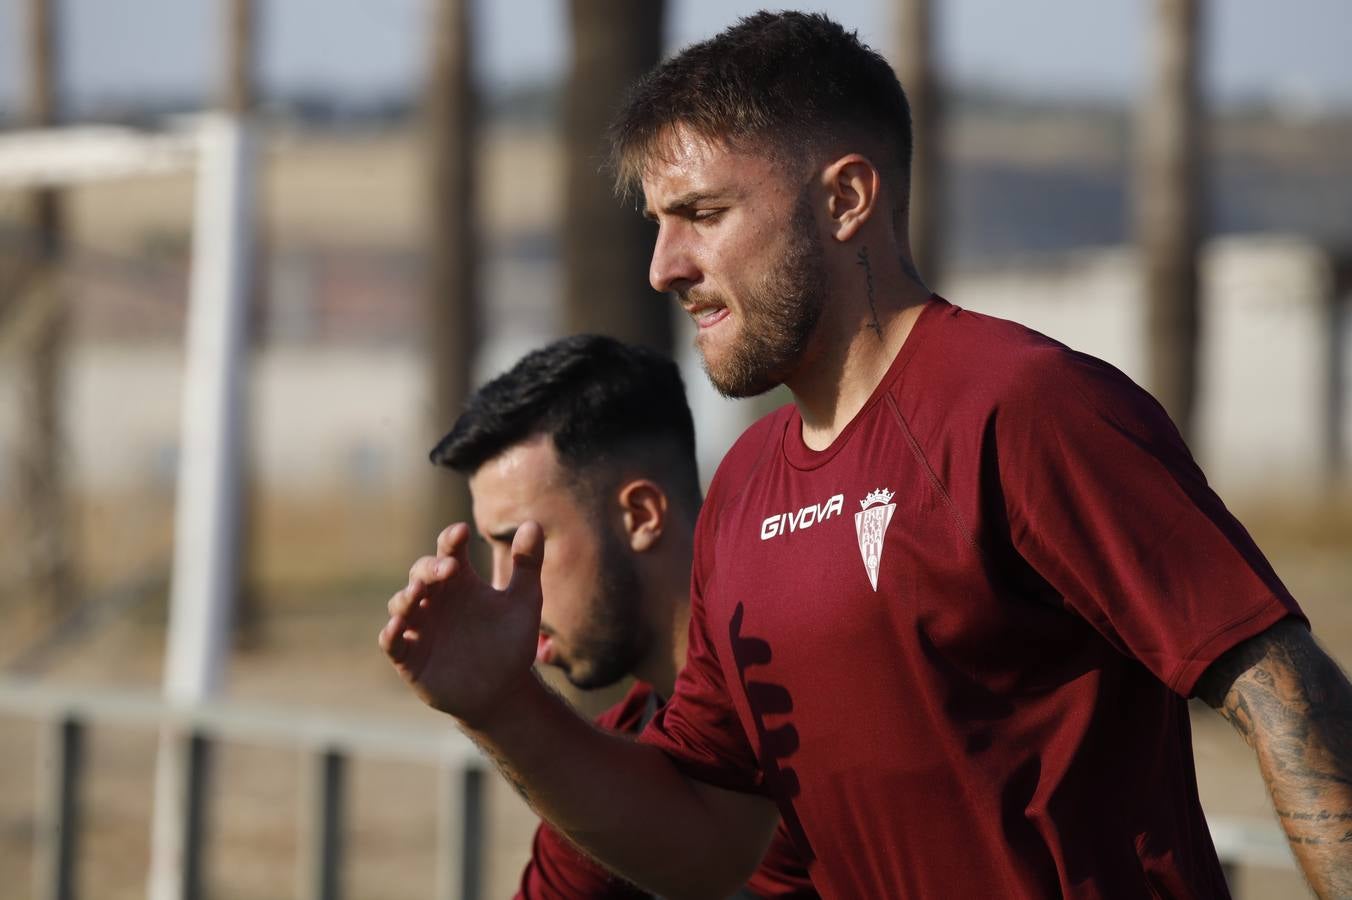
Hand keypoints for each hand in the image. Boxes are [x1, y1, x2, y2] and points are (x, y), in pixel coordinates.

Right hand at [379, 521, 544, 726]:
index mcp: (461, 582)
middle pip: (422, 572)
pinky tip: (398, 626)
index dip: (452, 539)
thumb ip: (528, 564)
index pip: (449, 551)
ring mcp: (420, 627)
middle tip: (450, 568)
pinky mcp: (410, 656)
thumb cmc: (511, 642)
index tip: (462, 532)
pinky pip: (392, 642)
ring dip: (407, 595)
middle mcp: (436, 599)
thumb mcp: (524, 602)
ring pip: (402, 603)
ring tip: (420, 590)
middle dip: (431, 567)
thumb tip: (533, 523)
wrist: (504, 691)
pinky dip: (391, 633)